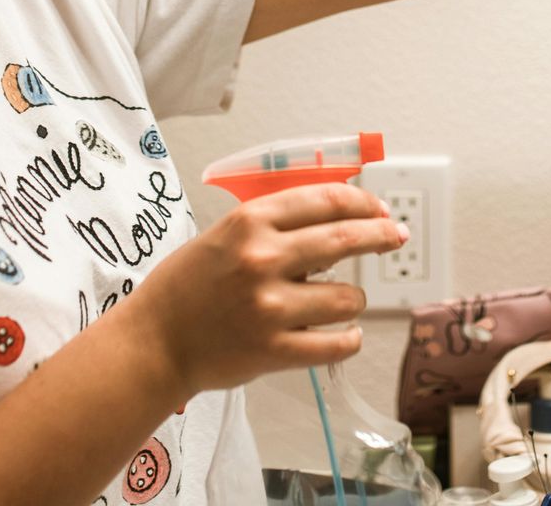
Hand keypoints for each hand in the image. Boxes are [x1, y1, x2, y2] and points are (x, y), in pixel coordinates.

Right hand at [125, 183, 406, 394]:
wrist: (154, 341)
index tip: (378, 209)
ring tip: (342, 301)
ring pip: (347, 297)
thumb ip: (274, 225)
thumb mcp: (224, 235)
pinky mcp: (274, 350)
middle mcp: (262, 259)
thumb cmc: (187, 286)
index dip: (362, 202)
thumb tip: (336, 220)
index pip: (325, 201)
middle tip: (396, 236)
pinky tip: (345, 334)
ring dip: (354, 298)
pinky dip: (349, 339)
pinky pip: (336, 344)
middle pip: (346, 240)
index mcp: (249, 223)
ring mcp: (270, 307)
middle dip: (381, 236)